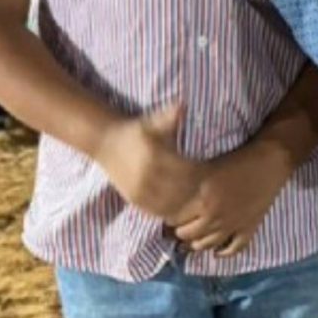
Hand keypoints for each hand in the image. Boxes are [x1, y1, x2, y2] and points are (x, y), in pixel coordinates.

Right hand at [96, 103, 200, 220]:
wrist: (106, 142)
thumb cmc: (137, 130)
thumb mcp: (153, 121)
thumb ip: (169, 117)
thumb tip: (182, 105)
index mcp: (155, 158)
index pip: (189, 172)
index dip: (203, 173)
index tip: (211, 170)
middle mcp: (146, 177)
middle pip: (183, 191)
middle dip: (198, 190)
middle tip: (210, 187)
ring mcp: (140, 192)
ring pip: (173, 205)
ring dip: (188, 204)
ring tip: (199, 197)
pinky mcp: (135, 201)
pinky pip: (160, 212)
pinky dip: (175, 211)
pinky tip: (184, 205)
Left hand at [170, 142, 295, 255]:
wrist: (271, 162)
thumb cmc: (238, 159)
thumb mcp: (207, 168)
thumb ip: (190, 184)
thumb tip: (172, 195)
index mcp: (203, 201)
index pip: (175, 219)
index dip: (170, 216)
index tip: (169, 213)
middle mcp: (215, 217)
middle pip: (188, 234)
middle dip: (180, 230)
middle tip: (180, 224)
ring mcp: (233, 225)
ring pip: (207, 244)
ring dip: (197, 242)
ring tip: (194, 236)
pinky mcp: (249, 228)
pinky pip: (234, 248)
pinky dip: (224, 252)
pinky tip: (217, 251)